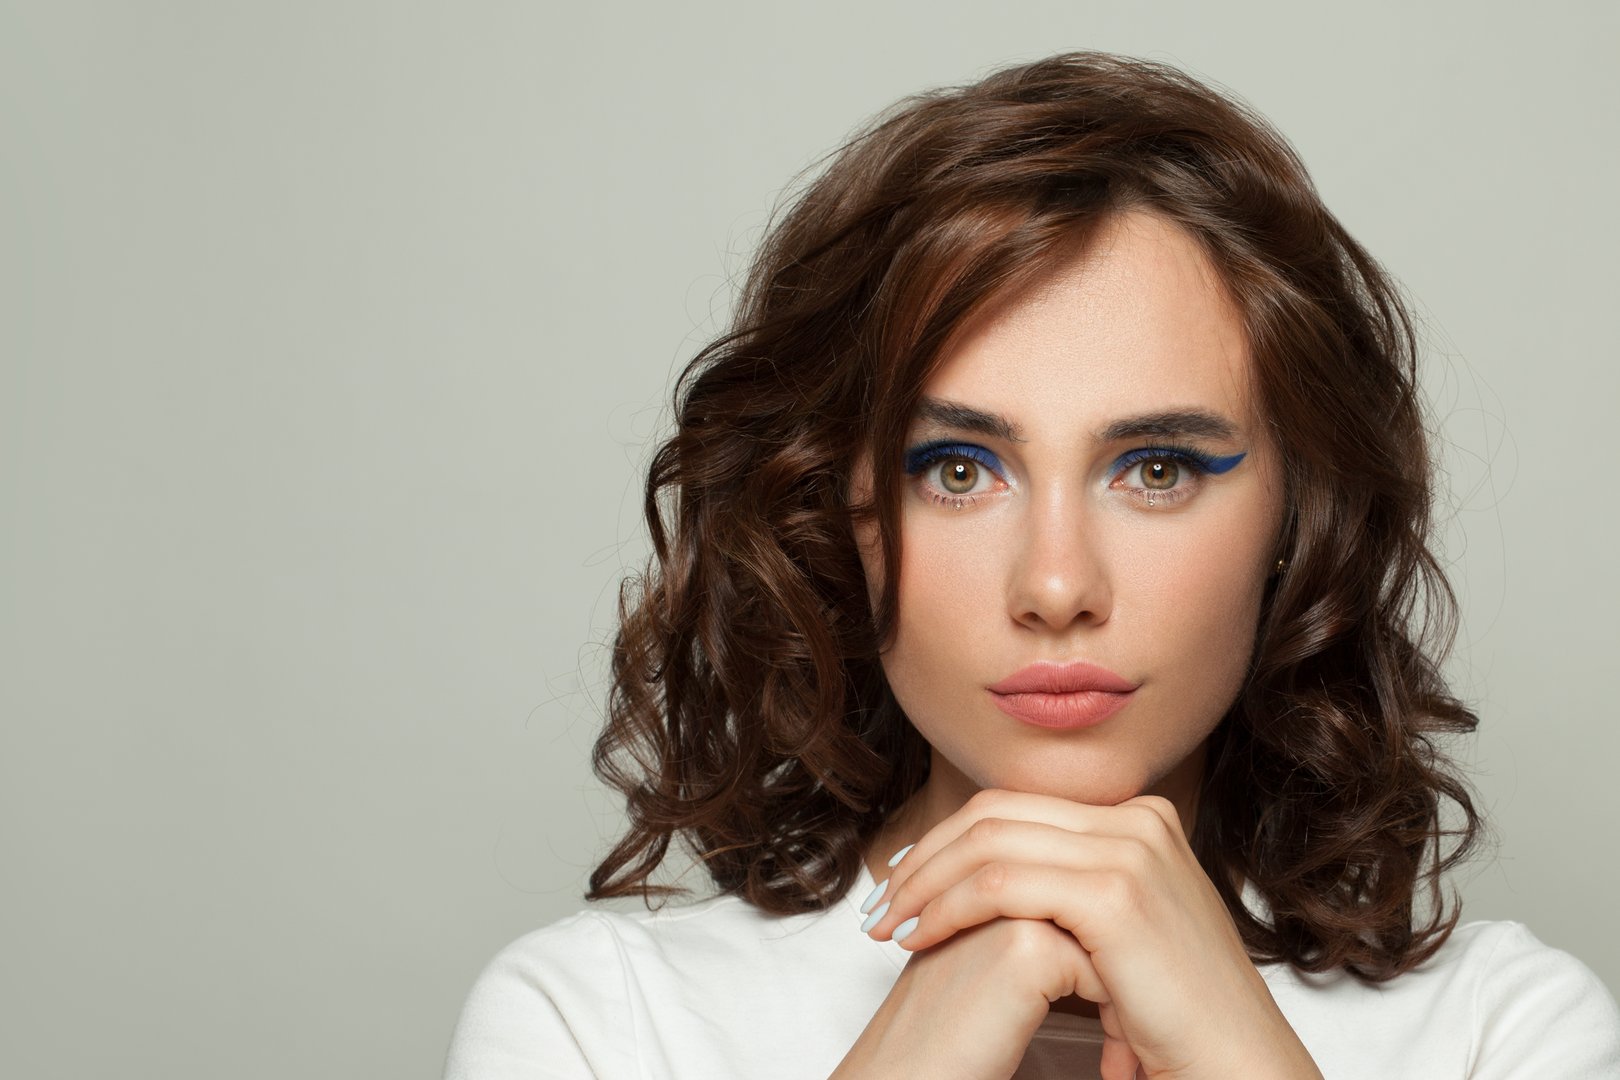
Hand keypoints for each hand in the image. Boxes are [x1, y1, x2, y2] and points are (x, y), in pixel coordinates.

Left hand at [851, 789, 1322, 1079]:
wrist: (1237, 1064)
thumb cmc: (1175, 1017)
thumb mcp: (1120, 930)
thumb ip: (1069, 888)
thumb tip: (990, 881)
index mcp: (1140, 818)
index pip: (1016, 806)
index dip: (948, 839)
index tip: (904, 880)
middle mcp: (1139, 819)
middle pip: (995, 814)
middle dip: (925, 857)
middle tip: (880, 902)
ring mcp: (1131, 850)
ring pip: (988, 844)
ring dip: (923, 883)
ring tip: (887, 924)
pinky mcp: (1116, 894)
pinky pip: (1000, 886)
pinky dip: (947, 908)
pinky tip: (920, 937)